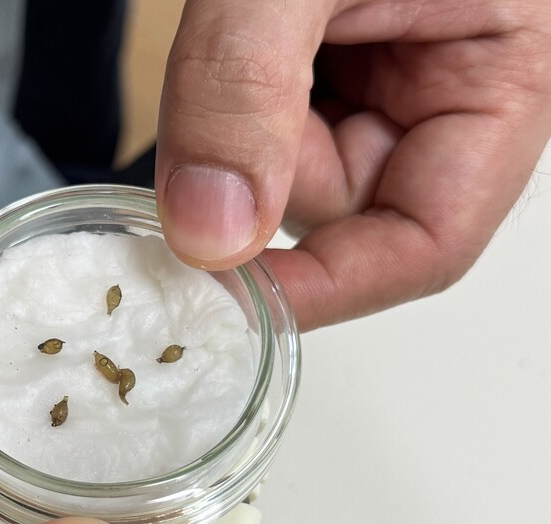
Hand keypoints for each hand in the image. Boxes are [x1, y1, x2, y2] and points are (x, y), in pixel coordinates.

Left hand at [155, 0, 550, 327]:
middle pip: (342, 209)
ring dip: (240, 121)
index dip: (330, 286)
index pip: (424, 242)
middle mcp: (449, 94)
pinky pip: (269, 123)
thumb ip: (249, 90)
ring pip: (292, 169)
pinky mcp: (335, 66)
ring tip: (252, 18)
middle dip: (265, 164)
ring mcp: (388, 80)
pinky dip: (232, 98)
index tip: (230, 301)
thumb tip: (211, 232)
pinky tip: (247, 31)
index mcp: (505, 79)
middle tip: (235, 71)